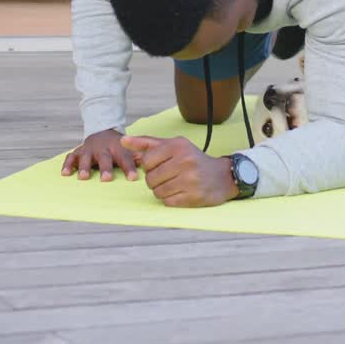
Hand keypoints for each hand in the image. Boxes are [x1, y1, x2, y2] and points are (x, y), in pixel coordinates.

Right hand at [61, 128, 139, 181]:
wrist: (102, 130)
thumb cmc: (118, 146)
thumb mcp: (129, 148)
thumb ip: (138, 157)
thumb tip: (152, 167)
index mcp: (117, 148)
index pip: (125, 158)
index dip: (129, 167)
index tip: (132, 178)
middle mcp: (102, 148)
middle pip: (104, 158)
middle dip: (105, 168)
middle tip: (106, 179)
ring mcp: (89, 150)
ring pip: (86, 157)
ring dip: (85, 167)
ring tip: (84, 177)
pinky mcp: (78, 152)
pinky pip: (71, 157)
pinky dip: (67, 164)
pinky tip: (65, 174)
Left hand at [120, 135, 238, 207]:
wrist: (222, 176)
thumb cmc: (192, 159)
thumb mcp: (172, 145)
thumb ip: (146, 143)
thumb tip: (122, 140)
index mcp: (177, 146)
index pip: (146, 161)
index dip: (149, 167)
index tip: (160, 166)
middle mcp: (185, 161)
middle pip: (150, 179)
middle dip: (154, 181)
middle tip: (167, 177)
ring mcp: (190, 180)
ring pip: (158, 192)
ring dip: (162, 191)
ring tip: (174, 185)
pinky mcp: (194, 197)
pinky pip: (168, 202)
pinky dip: (170, 200)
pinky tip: (180, 193)